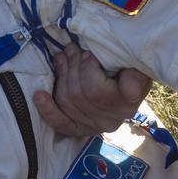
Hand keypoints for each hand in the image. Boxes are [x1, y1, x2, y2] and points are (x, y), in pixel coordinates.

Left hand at [33, 43, 150, 136]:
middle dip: (73, 66)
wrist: (130, 87)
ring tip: (63, 58)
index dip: (88, 66)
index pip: (99, 88)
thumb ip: (133, 72)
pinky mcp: (82, 129)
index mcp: (129, 102)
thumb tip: (122, 79)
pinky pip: (62, 124)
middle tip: (73, 49)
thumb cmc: (132, 69)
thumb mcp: (138, 66)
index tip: (90, 52)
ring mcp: (95, 126)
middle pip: (81, 93)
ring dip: (62, 75)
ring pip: (68, 101)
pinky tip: (39, 96)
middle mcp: (112, 119)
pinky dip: (48, 110)